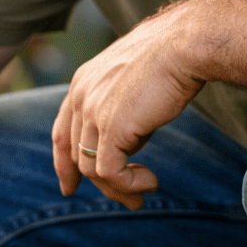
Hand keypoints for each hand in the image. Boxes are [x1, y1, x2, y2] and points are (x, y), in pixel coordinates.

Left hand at [51, 5, 207, 208]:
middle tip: (131, 201)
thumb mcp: (135, 82)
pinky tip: (151, 181)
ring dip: (119, 187)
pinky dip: (128, 184)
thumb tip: (129, 143)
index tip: (69, 185)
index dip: (63, 162)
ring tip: (144, 194)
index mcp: (83, 82)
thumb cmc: (171, 58)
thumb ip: (123, 109)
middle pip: (77, 155)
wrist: (184, 45)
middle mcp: (81, 96)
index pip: (62, 131)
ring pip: (91, 168)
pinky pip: (109, 172)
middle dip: (101, 184)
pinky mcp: (111, 128)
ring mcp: (93, 112)